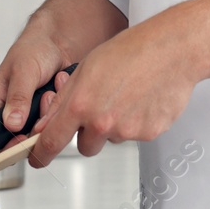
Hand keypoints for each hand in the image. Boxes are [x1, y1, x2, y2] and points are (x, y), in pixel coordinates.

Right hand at [0, 0, 128, 134]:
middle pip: (19, 140)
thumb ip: (17, 97)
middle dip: (34, 125)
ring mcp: (32, 115)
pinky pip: (55, 123)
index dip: (4, 146)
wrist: (59, 42)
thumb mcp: (23, 71)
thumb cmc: (33, 49)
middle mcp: (12, 113)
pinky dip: (60, 108)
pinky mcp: (48, 114)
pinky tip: (59, 88)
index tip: (21, 142)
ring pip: (40, 132)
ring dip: (48, 114)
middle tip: (43, 104)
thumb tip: (11, 123)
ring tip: (50, 90)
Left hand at [29, 11, 203, 165]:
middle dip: (88, 134)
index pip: (51, 141)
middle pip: (84, 146)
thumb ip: (64, 100)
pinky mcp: (148, 134)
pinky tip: (143, 99)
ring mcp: (126, 131)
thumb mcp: (86, 67)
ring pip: (111, 138)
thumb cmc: (132, 50)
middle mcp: (102, 122)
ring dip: (114, 125)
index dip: (40, 154)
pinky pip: (135, 135)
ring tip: (127, 95)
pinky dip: (137, 122)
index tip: (36, 158)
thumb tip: (46, 123)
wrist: (173, 50)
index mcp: (81, 104)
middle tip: (101, 107)